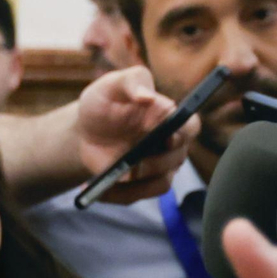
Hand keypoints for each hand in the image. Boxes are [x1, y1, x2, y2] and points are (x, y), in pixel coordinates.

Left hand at [76, 66, 199, 203]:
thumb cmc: (104, 101)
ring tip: (110, 177)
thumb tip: (147, 97)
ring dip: (138, 182)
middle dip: (157, 162)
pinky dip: (119, 194)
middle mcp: (170, 143)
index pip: (190, 126)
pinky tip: (99, 189)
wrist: (86, 129)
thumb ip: (131, 82)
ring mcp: (159, 166)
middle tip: (133, 160)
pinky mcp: (142, 183)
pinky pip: (140, 195)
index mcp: (168, 116)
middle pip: (178, 158)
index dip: (183, 134)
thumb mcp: (112, 85)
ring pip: (162, 182)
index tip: (167, 138)